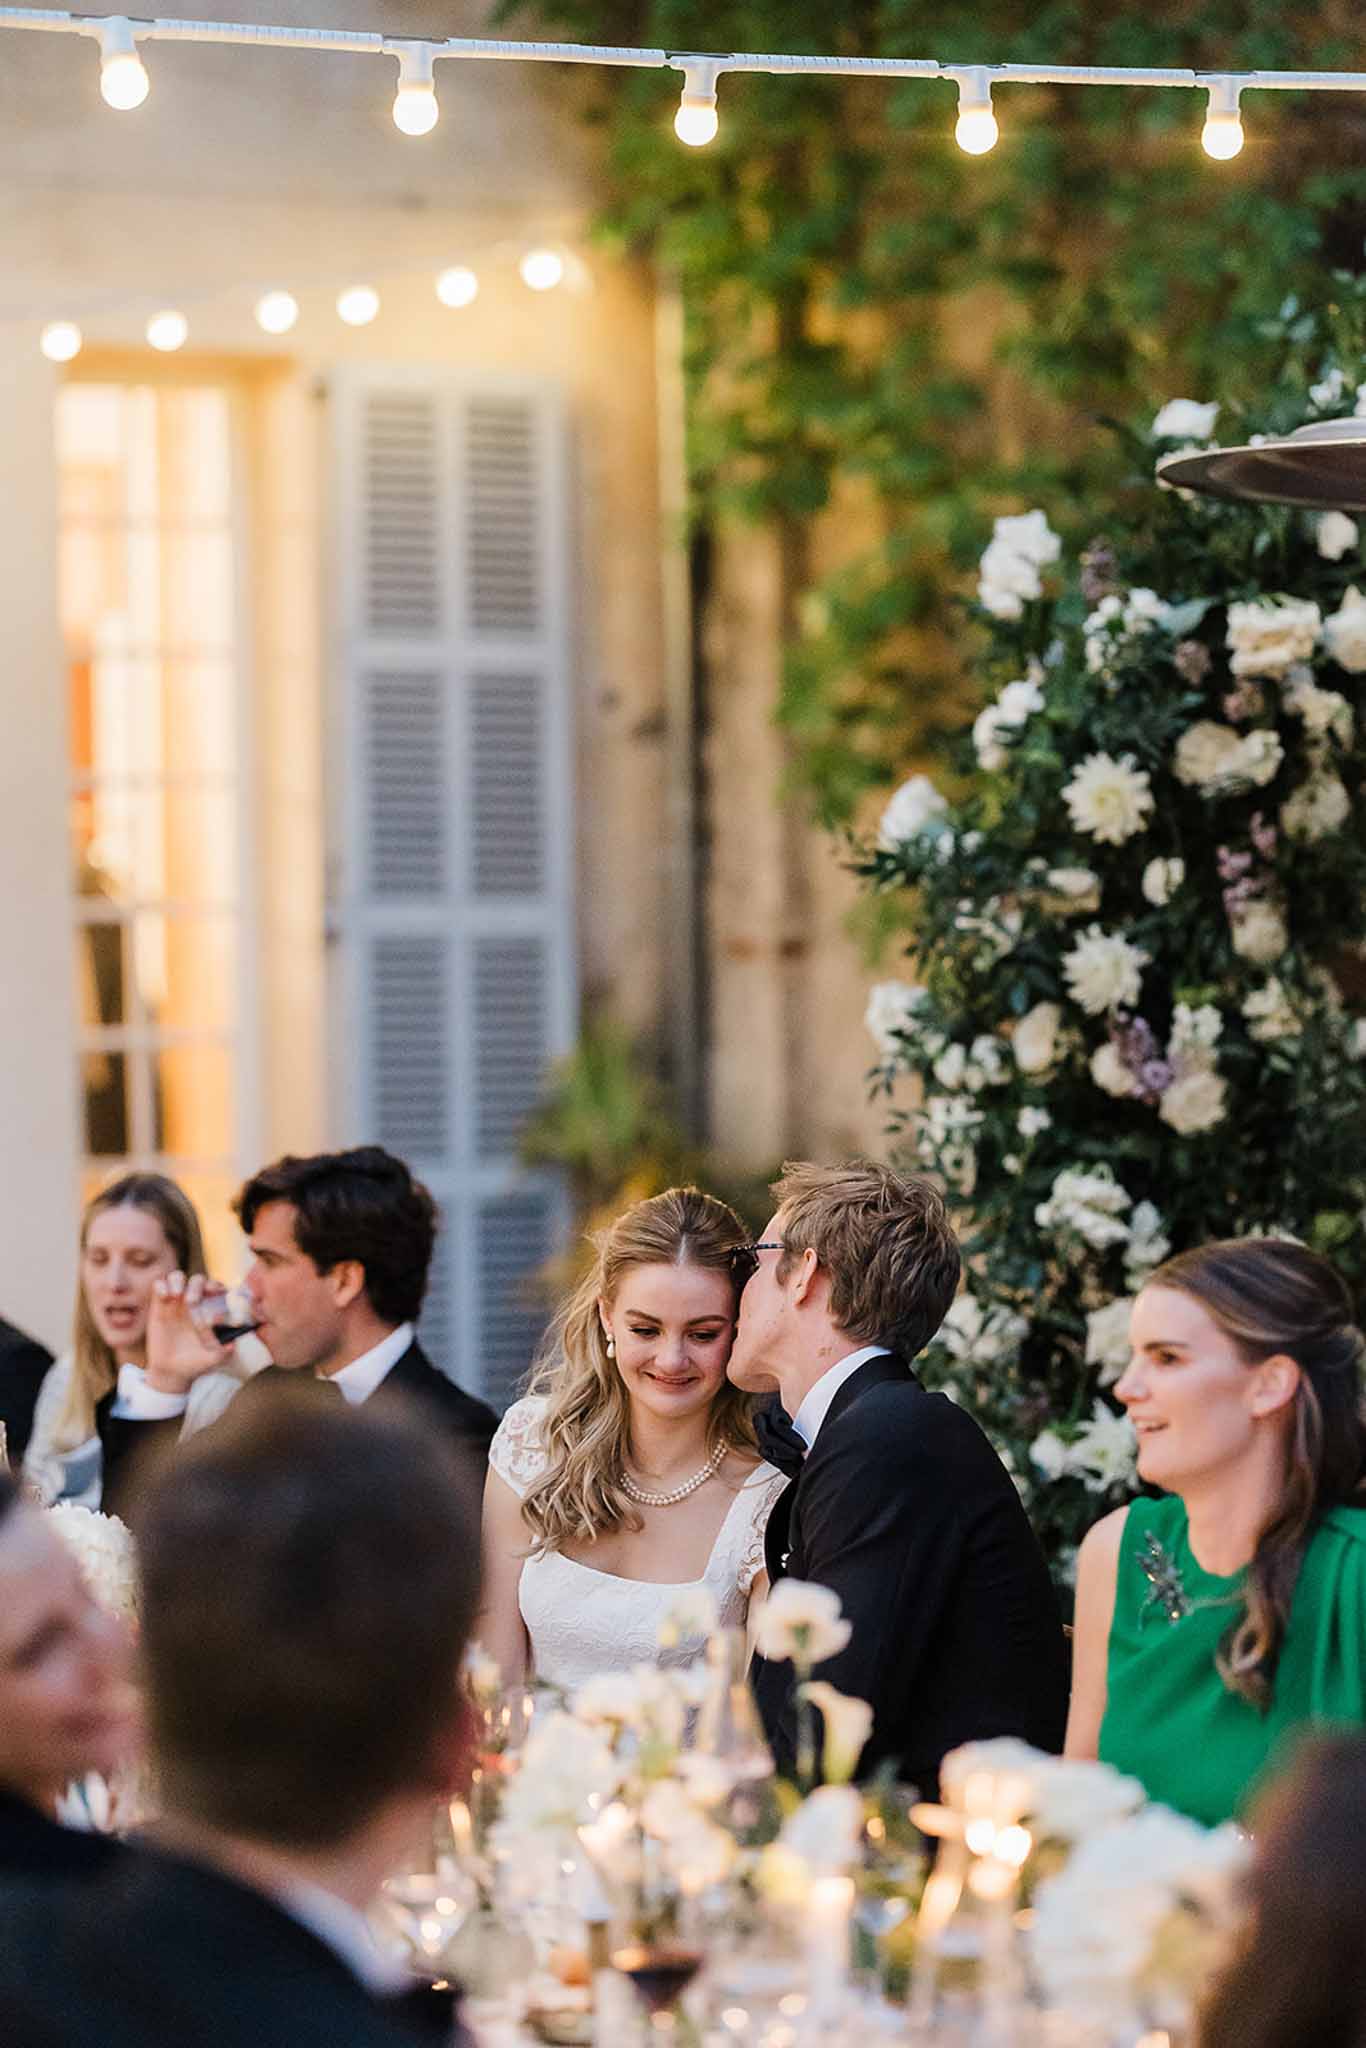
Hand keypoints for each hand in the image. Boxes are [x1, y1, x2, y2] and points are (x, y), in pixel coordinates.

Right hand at [145, 1272, 231, 1394]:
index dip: (217, 1288)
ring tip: (175, 1295)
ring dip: (177, 1280)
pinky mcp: (159, 1305)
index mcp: (211, 1309)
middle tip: (191, 1302)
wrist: (171, 1371)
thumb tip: (232, 1346)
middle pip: (198, 1280)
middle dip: (197, 1286)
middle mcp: (195, 1301)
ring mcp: (176, 1302)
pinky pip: (159, 1285)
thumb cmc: (196, 1362)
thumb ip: (223, 1353)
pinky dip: (161, 1285)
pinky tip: (163, 1297)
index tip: (215, 1295)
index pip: (218, 1289)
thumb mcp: (211, 1360)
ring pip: (177, 1277)